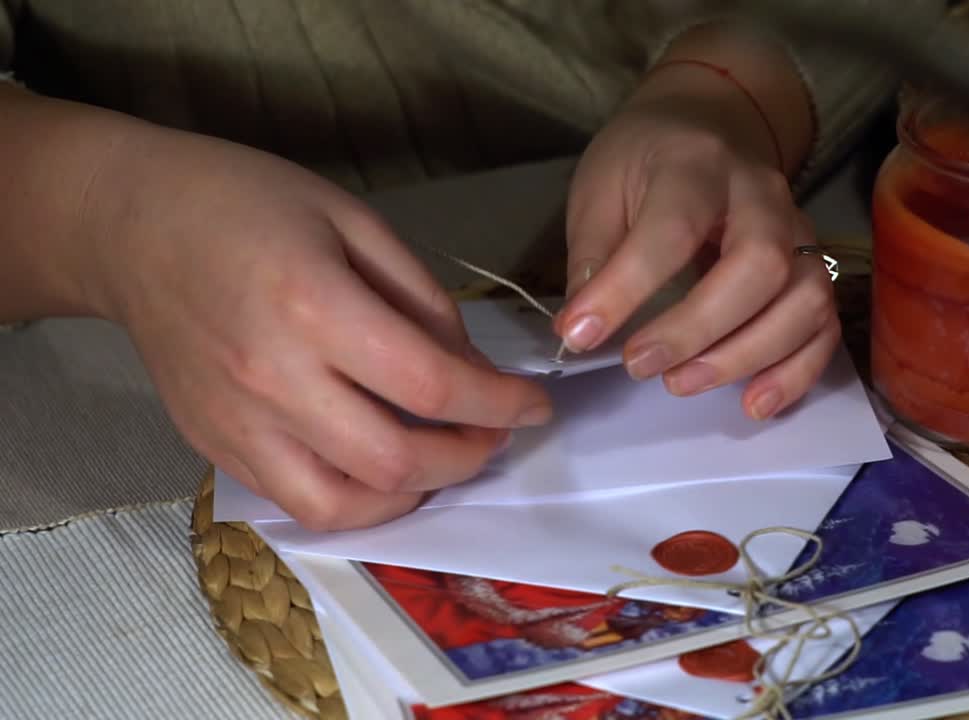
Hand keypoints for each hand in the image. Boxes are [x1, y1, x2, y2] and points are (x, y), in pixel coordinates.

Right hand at [83, 126, 551, 529]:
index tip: (534, 404)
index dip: (499, 404)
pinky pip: (296, 503)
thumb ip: (421, 301)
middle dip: (468, 457)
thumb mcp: (353, 222)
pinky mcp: (213, 447)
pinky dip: (355, 501)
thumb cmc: (246, 205)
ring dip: (413, 495)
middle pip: (396, 461)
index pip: (431, 385)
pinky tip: (381, 467)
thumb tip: (471, 369)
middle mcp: (273, 379)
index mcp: (314, 306)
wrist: (133, 225)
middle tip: (493, 433)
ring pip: (344, 507)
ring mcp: (237, 424)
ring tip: (441, 459)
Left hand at [556, 62, 839, 420]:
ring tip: (683, 385)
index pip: (672, 230)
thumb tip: (582, 330)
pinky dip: (796, 372)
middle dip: (699, 329)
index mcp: (697, 164)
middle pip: (759, 265)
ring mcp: (799, 232)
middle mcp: (762, 195)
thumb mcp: (601, 187)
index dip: (625, 289)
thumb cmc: (646, 161)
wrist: (711, 122)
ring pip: (805, 298)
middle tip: (641, 365)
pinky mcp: (815, 268)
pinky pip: (825, 325)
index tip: (579, 334)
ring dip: (747, 355)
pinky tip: (753, 403)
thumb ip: (594, 253)